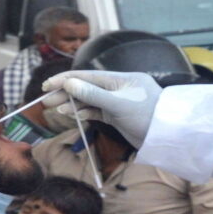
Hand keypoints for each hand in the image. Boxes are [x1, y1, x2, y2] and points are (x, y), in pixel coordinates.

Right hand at [42, 70, 161, 147]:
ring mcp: (117, 102)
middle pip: (86, 87)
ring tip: (56, 108)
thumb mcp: (118, 105)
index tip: (48, 85)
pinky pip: (96, 111)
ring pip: (89, 99)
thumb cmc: (147, 116)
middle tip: (46, 100)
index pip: (87, 76)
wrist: (166, 137)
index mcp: (121, 78)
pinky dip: (83, 112)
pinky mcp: (117, 115)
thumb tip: (69, 82)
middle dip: (66, 92)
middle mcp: (118, 88)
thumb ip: (93, 94)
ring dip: (73, 103)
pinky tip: (71, 114)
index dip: (66, 79)